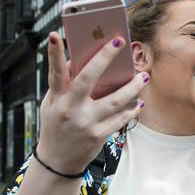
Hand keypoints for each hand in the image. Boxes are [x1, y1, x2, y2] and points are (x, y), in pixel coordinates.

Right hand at [36, 32, 147, 173]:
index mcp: (57, 98)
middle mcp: (70, 108)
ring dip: (131, 87)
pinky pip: (119, 119)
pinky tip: (138, 102)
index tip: (55, 35)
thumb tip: (79, 59)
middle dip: (104, 58)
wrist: (58, 160)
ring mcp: (85, 122)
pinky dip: (130, 110)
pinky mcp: (98, 135)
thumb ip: (64, 84)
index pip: (54, 71)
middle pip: (88, 78)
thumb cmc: (56, 125)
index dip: (53, 53)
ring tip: (143, 77)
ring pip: (114, 100)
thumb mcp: (52, 104)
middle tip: (119, 42)